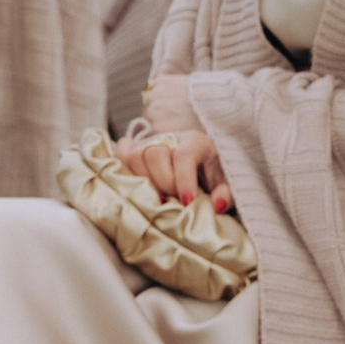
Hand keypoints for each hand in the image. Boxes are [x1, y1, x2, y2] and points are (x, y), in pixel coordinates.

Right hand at [118, 79, 230, 212]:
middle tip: (172, 202)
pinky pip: (118, 156)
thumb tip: (217, 205)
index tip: (188, 202)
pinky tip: (135, 189)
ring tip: (156, 199)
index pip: (184, 155)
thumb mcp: (225, 184)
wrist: (200, 165)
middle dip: (162, 182)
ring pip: (133, 156)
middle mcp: (169, 138)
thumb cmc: (213, 176)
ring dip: (142, 181)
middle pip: (155, 153)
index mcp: (195, 141)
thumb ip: (226, 193)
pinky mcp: (133, 151)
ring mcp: (148, 143)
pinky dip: (122, 171)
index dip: (184, 180)